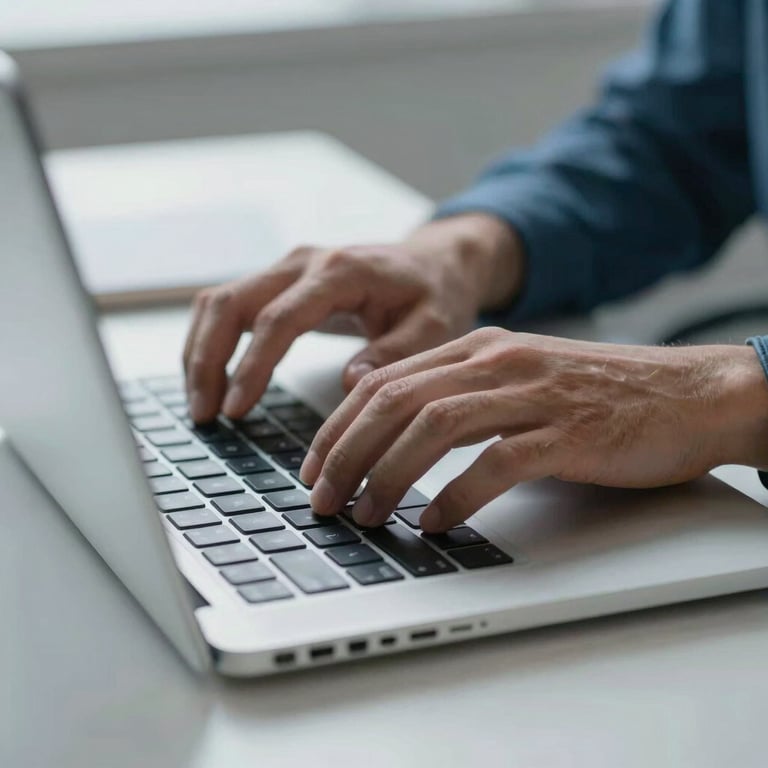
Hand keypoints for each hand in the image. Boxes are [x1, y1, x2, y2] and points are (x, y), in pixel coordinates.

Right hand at [183, 214, 523, 422]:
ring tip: (201, 406)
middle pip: (230, 303)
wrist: (433, 262)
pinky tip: (211, 378)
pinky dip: (211, 341)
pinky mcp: (281, 281)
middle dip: (207, 360)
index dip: (252, 365)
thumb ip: (394, 353)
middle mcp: (303, 262)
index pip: (278, 319)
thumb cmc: (434, 294)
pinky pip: (229, 305)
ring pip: (219, 302)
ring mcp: (287, 268)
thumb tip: (349, 383)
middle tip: (204, 415)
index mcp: (340, 272)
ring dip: (200, 352)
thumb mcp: (432, 326)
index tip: (236, 410)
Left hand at [301, 328, 767, 531]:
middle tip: (322, 499)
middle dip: (346, 453)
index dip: (338, 426)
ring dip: (388, 475)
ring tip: (366, 515)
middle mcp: (497, 362)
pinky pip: (496, 463)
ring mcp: (532, 394)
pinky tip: (435, 523)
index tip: (314, 466)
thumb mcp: (517, 378)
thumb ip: (459, 392)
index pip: (384, 381)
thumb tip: (392, 429)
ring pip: (434, 426)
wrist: (689, 392)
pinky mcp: (567, 432)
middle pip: (395, 401)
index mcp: (478, 347)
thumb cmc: (598, 393)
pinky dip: (457, 496)